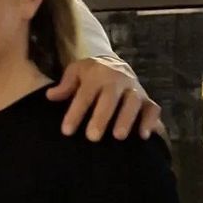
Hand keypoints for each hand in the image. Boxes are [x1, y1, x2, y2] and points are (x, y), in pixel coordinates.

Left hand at [46, 56, 161, 141]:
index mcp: (97, 75)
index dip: (75, 113)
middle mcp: (117, 81)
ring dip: (127, 119)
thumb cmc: (90, 74)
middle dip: (102, 118)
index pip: (84, 95)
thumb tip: (50, 96)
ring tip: (118, 137)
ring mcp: (134, 89)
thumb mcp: (75, 73)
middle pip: (110, 99)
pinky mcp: (147, 99)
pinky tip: (143, 136)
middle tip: (92, 137)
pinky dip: (150, 121)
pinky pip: (153, 108)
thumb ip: (64, 86)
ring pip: (133, 103)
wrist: (114, 65)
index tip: (67, 131)